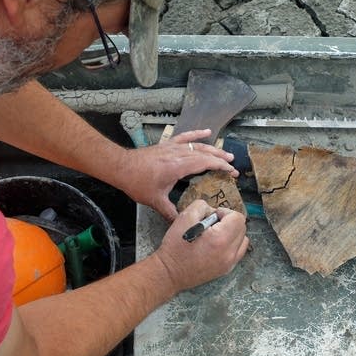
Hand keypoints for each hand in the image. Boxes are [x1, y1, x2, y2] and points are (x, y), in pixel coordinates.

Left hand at [120, 129, 238, 220]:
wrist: (121, 167)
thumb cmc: (137, 182)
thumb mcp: (155, 201)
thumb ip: (170, 213)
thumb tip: (182, 223)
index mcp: (178, 167)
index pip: (205, 163)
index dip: (221, 167)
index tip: (232, 172)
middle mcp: (178, 154)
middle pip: (205, 154)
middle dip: (221, 160)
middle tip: (233, 167)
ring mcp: (172, 148)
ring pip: (198, 145)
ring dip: (213, 149)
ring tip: (226, 154)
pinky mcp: (167, 145)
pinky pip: (185, 137)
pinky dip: (196, 134)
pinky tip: (206, 132)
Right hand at [154, 200, 248, 293]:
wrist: (170, 273)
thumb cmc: (175, 247)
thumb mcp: (184, 217)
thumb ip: (202, 206)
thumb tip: (213, 211)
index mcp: (220, 239)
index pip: (238, 218)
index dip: (225, 212)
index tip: (212, 216)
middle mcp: (229, 252)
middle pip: (242, 227)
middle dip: (229, 222)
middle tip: (211, 225)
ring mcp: (229, 263)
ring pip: (243, 240)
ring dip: (232, 233)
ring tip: (215, 235)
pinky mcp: (226, 269)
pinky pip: (238, 252)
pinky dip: (231, 245)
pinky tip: (216, 245)